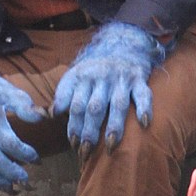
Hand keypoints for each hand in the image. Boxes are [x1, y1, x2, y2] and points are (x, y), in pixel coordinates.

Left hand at [53, 22, 165, 161]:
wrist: (121, 44)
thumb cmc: (94, 70)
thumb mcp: (74, 76)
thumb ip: (63, 95)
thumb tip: (51, 114)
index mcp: (82, 78)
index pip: (76, 105)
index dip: (74, 126)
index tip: (74, 143)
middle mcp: (101, 78)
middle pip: (94, 108)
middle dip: (90, 131)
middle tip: (86, 152)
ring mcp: (121, 79)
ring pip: (117, 105)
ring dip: (114, 126)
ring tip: (110, 146)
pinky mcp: (139, 79)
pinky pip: (144, 94)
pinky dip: (144, 108)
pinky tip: (144, 123)